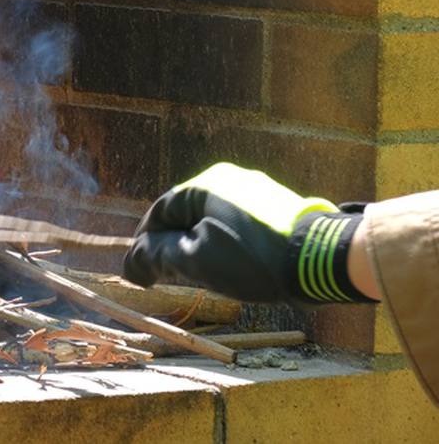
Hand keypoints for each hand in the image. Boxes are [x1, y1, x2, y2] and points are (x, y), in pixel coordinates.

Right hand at [123, 162, 368, 303]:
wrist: (323, 259)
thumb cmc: (253, 258)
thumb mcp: (197, 261)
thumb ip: (158, 257)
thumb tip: (130, 263)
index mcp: (204, 185)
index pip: (160, 212)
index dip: (146, 241)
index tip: (143, 268)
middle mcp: (229, 179)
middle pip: (187, 214)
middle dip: (175, 243)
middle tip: (171, 274)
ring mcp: (257, 190)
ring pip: (213, 219)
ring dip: (201, 243)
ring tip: (204, 273)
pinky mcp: (279, 206)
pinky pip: (239, 222)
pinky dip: (227, 242)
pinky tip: (236, 264)